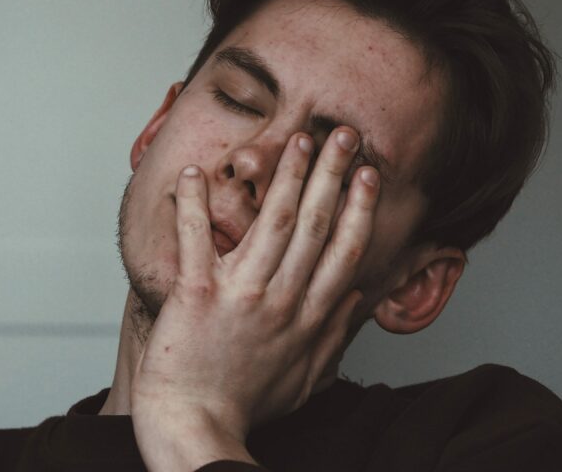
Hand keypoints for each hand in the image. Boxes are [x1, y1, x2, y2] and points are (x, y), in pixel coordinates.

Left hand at [130, 128, 380, 471]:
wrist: (195, 427)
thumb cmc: (245, 406)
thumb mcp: (305, 378)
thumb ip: (335, 336)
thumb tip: (360, 300)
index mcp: (308, 317)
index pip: (344, 251)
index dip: (359, 208)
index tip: (369, 174)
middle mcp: (281, 299)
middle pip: (316, 224)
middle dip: (332, 174)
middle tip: (343, 135)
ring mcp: (241, 294)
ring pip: (272, 222)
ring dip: (286, 175)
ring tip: (297, 139)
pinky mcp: (197, 294)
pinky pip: (196, 239)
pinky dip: (193, 205)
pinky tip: (193, 173)